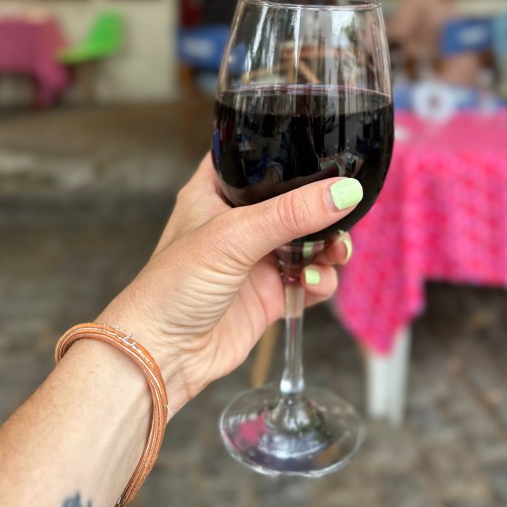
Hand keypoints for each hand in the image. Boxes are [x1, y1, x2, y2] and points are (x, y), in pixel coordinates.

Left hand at [99, 155, 356, 410]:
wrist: (162, 356)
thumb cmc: (173, 286)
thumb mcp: (234, 236)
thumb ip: (291, 213)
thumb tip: (344, 191)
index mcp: (216, 192)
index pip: (257, 157)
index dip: (289, 152)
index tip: (325, 151)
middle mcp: (238, 221)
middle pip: (295, 201)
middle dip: (323, 208)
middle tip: (342, 215)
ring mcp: (256, 258)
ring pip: (309, 241)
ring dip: (329, 246)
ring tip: (334, 254)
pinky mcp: (269, 294)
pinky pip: (309, 279)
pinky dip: (320, 280)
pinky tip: (313, 283)